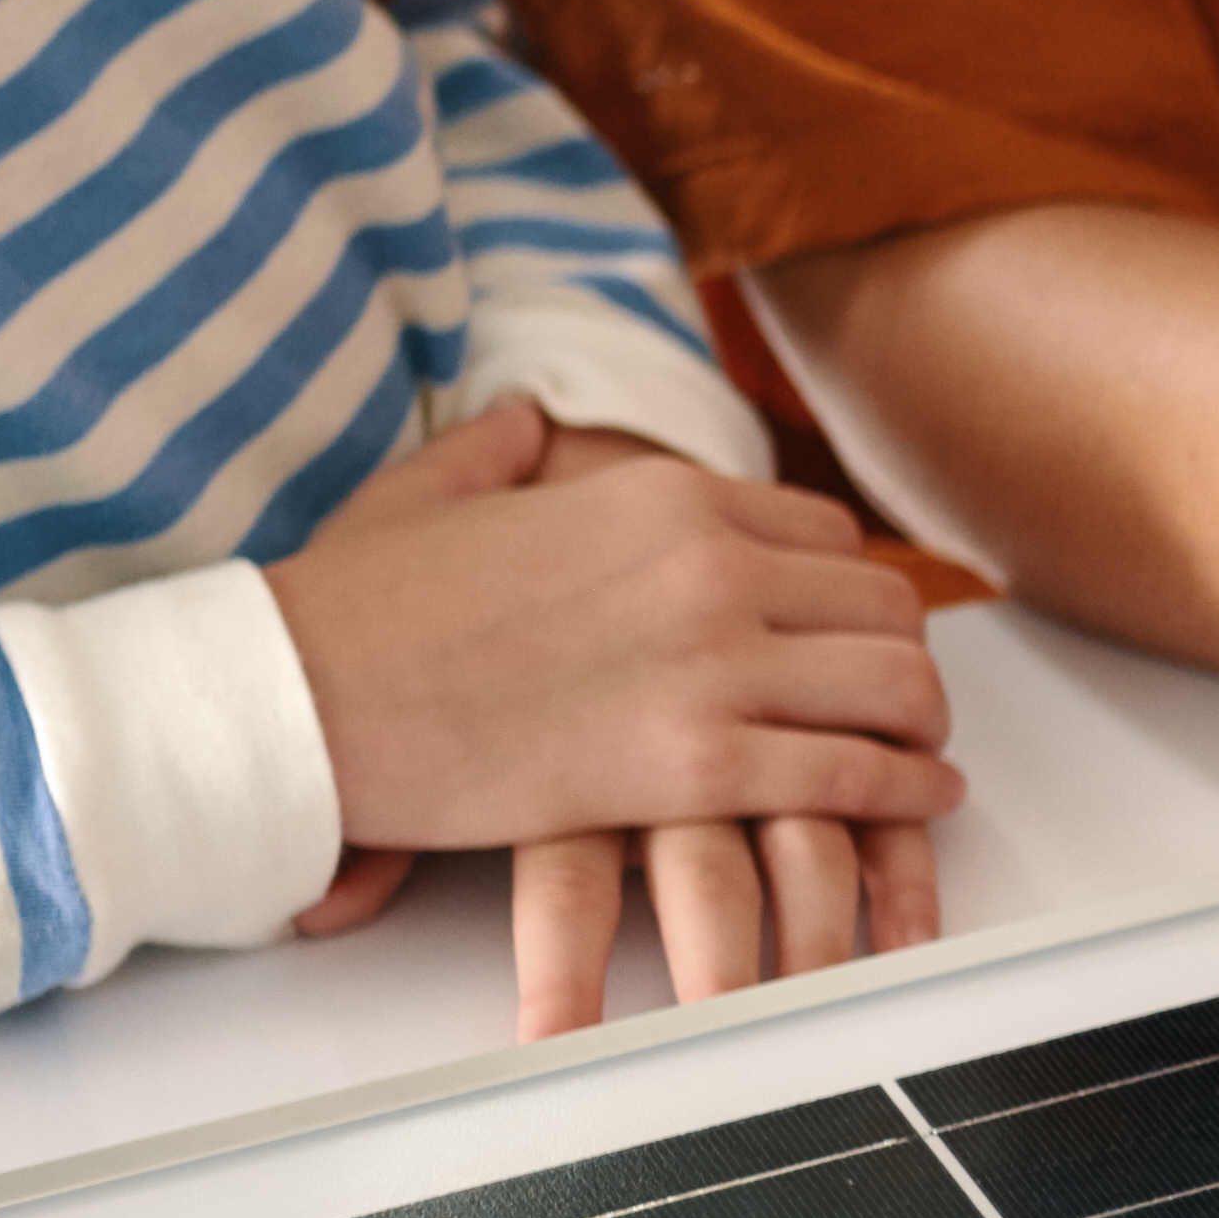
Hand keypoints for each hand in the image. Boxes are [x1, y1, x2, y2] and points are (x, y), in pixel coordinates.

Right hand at [268, 412, 964, 1037]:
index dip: (851, 597)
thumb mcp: (435, 488)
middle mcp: (707, 565)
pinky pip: (850, 774)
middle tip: (905, 706)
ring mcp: (707, 663)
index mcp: (659, 496)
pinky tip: (920, 800)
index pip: (824, 539)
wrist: (296, 695)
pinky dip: (904, 790)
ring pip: (892, 686)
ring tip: (922, 756)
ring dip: (921, 726)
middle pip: (884, 608)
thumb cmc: (352, 609)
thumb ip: (499, 446)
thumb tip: (525, 418)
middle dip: (906, 661)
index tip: (851, 637)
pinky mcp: (689, 763)